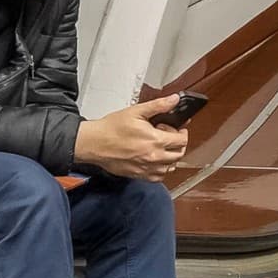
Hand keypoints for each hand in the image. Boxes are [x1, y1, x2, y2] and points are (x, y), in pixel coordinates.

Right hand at [73, 94, 190, 180]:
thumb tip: (174, 100)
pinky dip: (161, 169)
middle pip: (179, 154)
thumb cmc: (111, 129)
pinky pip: (159, 177)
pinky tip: (154, 159)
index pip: (182, 140)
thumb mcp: (136, 111)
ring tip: (162, 147)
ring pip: (171, 166)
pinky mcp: (140, 175)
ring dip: (171, 156)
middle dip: (178, 143)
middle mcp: (154, 157)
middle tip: (169, 136)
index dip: (181, 132)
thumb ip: (158, 106)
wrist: (94, 143)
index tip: (176, 128)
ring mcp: (148, 168)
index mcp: (155, 140)